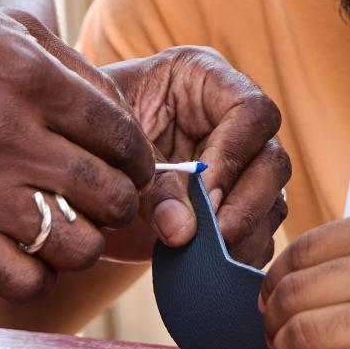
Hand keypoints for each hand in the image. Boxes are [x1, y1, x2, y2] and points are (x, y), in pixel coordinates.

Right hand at [0, 0, 155, 302]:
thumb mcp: (3, 25)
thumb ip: (70, 65)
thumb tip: (121, 117)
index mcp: (29, 78)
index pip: (120, 134)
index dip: (138, 155)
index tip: (132, 163)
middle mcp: (9, 137)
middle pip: (109, 195)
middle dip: (122, 200)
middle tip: (108, 198)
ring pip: (76, 247)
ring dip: (86, 241)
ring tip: (71, 227)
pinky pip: (24, 281)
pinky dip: (41, 275)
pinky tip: (31, 251)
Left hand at [99, 46, 289, 264]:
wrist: (77, 172)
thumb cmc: (89, 136)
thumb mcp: (111, 145)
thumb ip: (148, 181)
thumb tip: (184, 232)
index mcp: (204, 81)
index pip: (251, 110)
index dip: (234, 152)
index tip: (204, 190)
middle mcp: (232, 123)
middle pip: (272, 160)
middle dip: (246, 203)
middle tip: (214, 234)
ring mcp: (238, 169)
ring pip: (272, 202)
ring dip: (245, 234)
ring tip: (209, 257)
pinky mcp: (233, 210)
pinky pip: (258, 236)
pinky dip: (239, 257)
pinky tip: (211, 267)